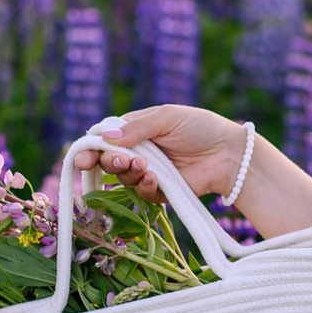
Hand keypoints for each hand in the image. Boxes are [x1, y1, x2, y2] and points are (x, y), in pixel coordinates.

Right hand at [71, 104, 249, 202]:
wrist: (229, 154)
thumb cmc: (200, 128)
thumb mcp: (168, 118)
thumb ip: (137, 126)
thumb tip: (105, 137)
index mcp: (134, 130)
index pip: (104, 140)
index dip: (90, 150)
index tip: (82, 159)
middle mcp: (137, 152)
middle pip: (108, 162)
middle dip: (109, 163)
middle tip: (123, 162)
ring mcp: (148, 172)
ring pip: (122, 179)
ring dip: (129, 175)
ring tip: (146, 168)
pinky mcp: (160, 192)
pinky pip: (142, 194)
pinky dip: (145, 187)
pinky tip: (155, 179)